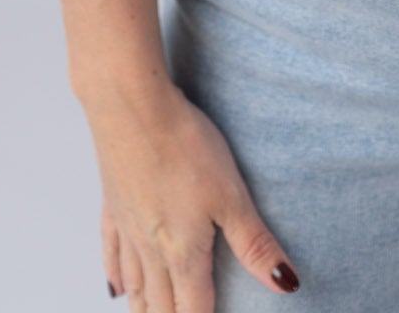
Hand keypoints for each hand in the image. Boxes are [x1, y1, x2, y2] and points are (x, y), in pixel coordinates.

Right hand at [83, 75, 300, 308]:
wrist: (131, 106)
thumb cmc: (184, 146)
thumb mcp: (231, 194)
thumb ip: (256, 244)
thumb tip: (287, 285)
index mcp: (183, 253)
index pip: (194, 312)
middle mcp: (151, 251)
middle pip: (160, 309)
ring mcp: (127, 229)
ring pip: (134, 289)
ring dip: (145, 311)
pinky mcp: (112, 205)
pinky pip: (111, 254)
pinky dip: (117, 278)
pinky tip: (117, 288)